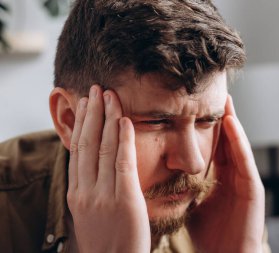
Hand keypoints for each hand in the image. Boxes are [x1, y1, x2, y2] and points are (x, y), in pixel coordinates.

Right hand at [67, 85, 150, 252]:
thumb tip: (98, 163)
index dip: (80, 125)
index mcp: (77, 192)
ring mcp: (103, 195)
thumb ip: (92, 186)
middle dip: (91, 114)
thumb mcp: (90, 211)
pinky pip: (122, 162)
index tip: (84, 105)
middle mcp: (85, 190)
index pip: (77, 151)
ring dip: (106, 118)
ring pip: (103, 148)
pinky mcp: (123, 199)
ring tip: (108, 96)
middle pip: (87, 143)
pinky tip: (124, 120)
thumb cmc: (106, 239)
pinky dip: (123, 138)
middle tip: (95, 89)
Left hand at [187, 95, 264, 252]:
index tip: (195, 108)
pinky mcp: (253, 189)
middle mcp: (234, 177)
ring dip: (231, 122)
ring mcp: (245, 181)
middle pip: (227, 141)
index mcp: (219, 180)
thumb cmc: (209, 237)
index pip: (213, 147)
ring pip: (237, 145)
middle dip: (221, 118)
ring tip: (224, 99)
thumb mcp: (192, 205)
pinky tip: (230, 122)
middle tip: (213, 93)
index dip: (205, 128)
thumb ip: (183, 187)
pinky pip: (244, 160)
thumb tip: (162, 175)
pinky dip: (237, 140)